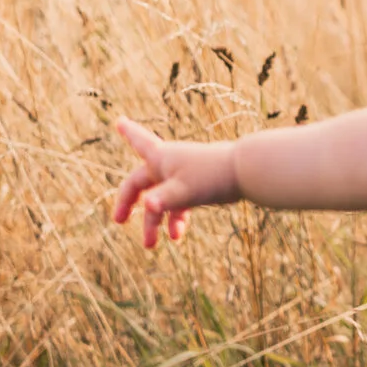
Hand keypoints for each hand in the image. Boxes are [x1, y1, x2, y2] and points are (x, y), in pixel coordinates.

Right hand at [110, 118, 241, 246]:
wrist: (247, 174)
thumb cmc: (212, 177)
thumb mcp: (183, 190)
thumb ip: (163, 200)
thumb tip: (149, 206)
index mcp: (161, 157)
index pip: (139, 142)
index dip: (129, 133)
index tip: (119, 121)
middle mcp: (170, 164)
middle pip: (143, 184)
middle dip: (129, 204)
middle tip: (118, 221)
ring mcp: (184, 176)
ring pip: (162, 200)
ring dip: (155, 221)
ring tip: (151, 245)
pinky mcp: (198, 187)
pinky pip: (180, 204)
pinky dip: (176, 219)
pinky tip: (177, 235)